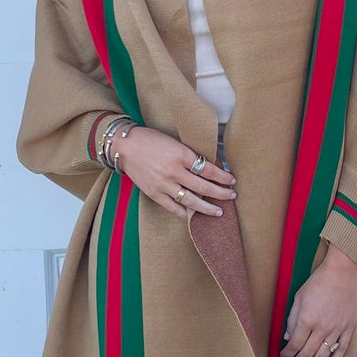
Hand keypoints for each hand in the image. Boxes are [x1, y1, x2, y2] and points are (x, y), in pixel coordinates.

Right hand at [112, 124, 235, 218]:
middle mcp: (173, 171)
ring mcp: (163, 184)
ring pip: (190, 201)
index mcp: (181, 154)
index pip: (208, 169)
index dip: (222, 176)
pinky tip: (192, 216)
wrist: (124, 146)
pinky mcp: (154, 193)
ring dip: (206, 208)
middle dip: (220, 193)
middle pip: (203, 187)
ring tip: (218, 211)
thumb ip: (188, 155)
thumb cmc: (150, 140)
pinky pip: (172, 207)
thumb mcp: (174, 142)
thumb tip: (207, 168)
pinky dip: (183, 213)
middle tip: (231, 196)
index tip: (232, 180)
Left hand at [283, 245, 356, 356]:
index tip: (284, 355)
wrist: (343, 273)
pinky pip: (342, 348)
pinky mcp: (349, 327)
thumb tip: (288, 337)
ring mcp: (337, 329)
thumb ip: (292, 319)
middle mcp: (322, 328)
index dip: (288, 353)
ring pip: (324, 354)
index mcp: (307, 320)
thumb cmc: (319, 282)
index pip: (295, 344)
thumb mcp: (299, 297)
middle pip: (308, 353)